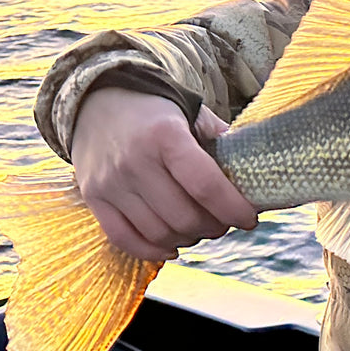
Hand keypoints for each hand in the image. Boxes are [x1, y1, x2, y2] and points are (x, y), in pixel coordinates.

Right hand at [71, 87, 258, 261]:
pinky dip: (152, 251)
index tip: (250, 219)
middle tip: (224, 222)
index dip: (233, 209)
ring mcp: (110, 182)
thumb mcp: (194, 114)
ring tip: (200, 229)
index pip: (205, 186)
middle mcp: (135, 160)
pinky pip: (124, 239)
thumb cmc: (157, 110)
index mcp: (165, 135)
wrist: (99, 98)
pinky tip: (172, 247)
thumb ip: (223, 142)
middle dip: (214, 227)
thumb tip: (256, 174)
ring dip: (188, 239)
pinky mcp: (93, 197)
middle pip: (184, 217)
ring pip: (158, 233)